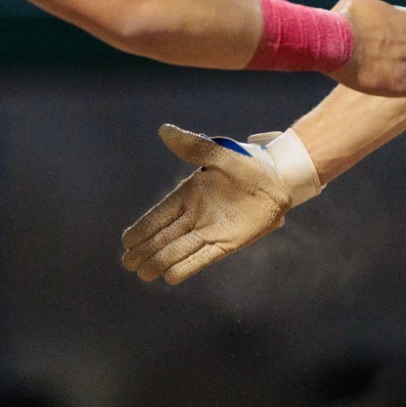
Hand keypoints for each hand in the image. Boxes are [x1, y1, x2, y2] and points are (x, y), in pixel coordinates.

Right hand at [122, 125, 292, 284]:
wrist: (279, 180)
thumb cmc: (247, 164)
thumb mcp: (219, 153)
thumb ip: (193, 147)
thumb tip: (164, 129)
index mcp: (188, 195)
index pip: (158, 215)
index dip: (142, 229)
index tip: (126, 241)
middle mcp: (195, 215)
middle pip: (164, 237)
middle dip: (145, 250)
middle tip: (128, 263)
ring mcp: (209, 231)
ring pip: (179, 250)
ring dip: (160, 261)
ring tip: (143, 274)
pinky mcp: (227, 244)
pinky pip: (202, 258)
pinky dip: (186, 268)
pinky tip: (169, 277)